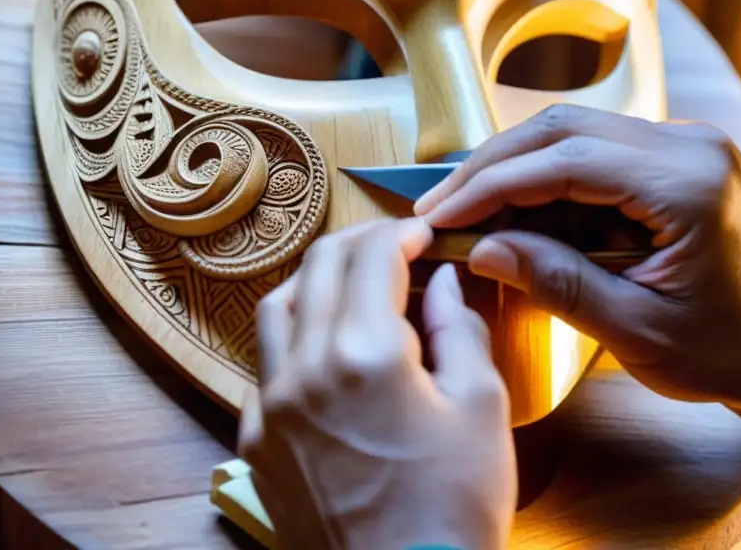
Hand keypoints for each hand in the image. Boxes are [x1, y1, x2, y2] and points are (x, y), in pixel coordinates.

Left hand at [238, 218, 516, 549]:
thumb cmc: (452, 508)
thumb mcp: (482, 408)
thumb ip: (460, 329)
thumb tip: (443, 283)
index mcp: (366, 353)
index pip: (373, 255)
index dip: (402, 232)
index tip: (423, 234)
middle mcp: (306, 369)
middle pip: (319, 267)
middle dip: (360, 242)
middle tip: (393, 244)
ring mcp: (271, 408)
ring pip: (277, 308)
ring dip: (316, 278)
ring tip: (352, 282)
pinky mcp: (258, 443)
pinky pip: (264, 365)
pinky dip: (293, 336)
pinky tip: (324, 350)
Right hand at [413, 103, 740, 408]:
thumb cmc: (737, 351)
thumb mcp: (640, 331)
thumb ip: (559, 283)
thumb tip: (484, 248)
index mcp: (686, 182)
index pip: (561, 162)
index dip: (488, 188)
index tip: (437, 218)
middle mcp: (687, 144)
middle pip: (561, 129)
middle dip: (491, 168)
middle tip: (438, 210)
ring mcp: (685, 145)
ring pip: (574, 133)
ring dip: (515, 170)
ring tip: (466, 215)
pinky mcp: (678, 159)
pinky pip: (597, 153)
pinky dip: (548, 181)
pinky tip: (517, 216)